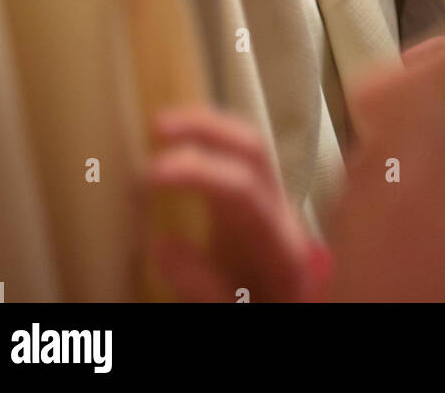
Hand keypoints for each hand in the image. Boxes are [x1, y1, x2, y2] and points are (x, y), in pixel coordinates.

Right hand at [144, 105, 330, 301]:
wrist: (293, 319)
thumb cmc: (263, 307)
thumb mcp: (235, 309)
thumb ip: (204, 286)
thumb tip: (161, 244)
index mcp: (279, 240)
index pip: (242, 188)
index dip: (197, 172)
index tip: (151, 173)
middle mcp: (282, 213)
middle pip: (252, 150)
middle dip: (206, 129)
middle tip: (157, 127)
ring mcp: (274, 206)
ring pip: (249, 148)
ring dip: (207, 128)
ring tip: (163, 124)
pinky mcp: (262, 209)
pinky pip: (241, 161)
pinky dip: (211, 143)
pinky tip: (184, 141)